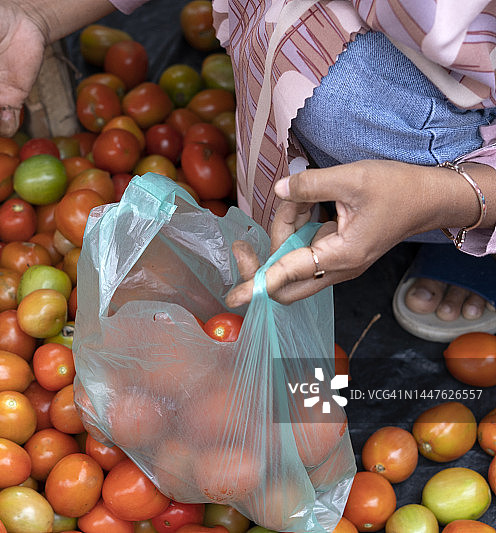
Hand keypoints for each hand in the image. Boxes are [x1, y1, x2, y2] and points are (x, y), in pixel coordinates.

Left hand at [225, 160, 448, 305]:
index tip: (233, 297)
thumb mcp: (352, 179)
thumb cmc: (398, 189)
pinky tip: (303, 203)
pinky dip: (296, 226)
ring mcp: (336, 263)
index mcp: (342, 256)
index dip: (259, 282)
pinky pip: (303, 247)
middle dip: (261, 263)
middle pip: (285, 283)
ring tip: (297, 197)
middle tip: (242, 246)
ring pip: (291, 260)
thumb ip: (310, 186)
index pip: (289, 274)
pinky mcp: (335, 253)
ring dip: (284, 229)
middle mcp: (337, 268)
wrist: (430, 197)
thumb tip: (278, 190)